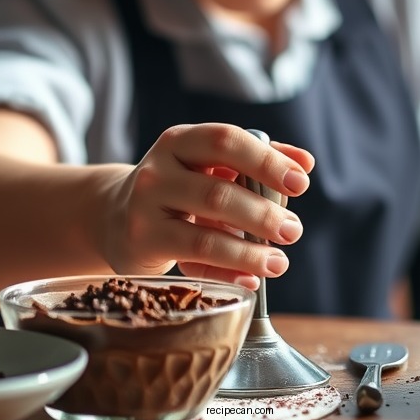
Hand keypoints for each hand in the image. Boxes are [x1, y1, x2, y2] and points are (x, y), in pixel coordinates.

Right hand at [101, 123, 313, 289]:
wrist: (115, 215)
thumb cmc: (179, 187)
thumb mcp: (211, 165)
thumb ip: (258, 159)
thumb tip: (305, 162)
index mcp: (180, 141)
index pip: (226, 140)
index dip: (266, 161)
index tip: (301, 182)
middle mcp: (158, 170)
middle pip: (218, 192)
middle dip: (264, 215)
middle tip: (293, 231)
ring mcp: (145, 208)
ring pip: (205, 236)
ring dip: (250, 252)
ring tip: (279, 262)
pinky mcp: (143, 244)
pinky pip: (192, 263)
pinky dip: (227, 272)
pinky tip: (250, 279)